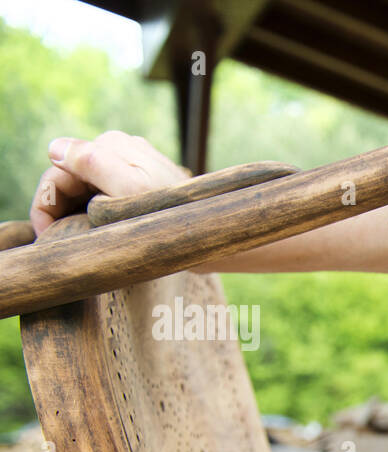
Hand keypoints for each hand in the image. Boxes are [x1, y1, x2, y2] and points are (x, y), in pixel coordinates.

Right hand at [29, 131, 189, 234]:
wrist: (216, 229)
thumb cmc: (173, 213)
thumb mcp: (129, 190)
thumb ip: (92, 165)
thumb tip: (55, 148)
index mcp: (110, 145)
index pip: (58, 169)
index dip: (46, 204)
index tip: (48, 238)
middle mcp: (118, 148)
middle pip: (69, 177)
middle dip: (58, 209)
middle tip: (60, 244)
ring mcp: (129, 164)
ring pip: (84, 188)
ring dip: (74, 213)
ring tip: (78, 242)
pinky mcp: (138, 183)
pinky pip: (102, 195)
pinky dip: (92, 214)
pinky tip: (95, 234)